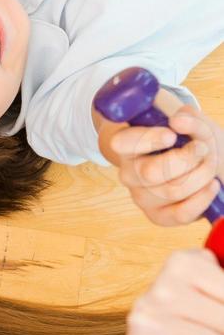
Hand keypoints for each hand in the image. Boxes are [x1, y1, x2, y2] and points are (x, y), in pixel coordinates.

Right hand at [98, 106, 222, 226]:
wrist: (199, 162)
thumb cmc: (190, 140)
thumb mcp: (193, 123)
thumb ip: (189, 118)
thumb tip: (178, 121)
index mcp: (127, 145)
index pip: (122, 143)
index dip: (148, 140)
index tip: (172, 135)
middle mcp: (128, 173)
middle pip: (150, 172)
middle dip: (186, 159)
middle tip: (203, 149)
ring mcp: (141, 197)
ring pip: (172, 190)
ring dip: (201, 174)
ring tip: (210, 164)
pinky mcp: (157, 216)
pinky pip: (180, 214)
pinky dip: (203, 197)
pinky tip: (212, 185)